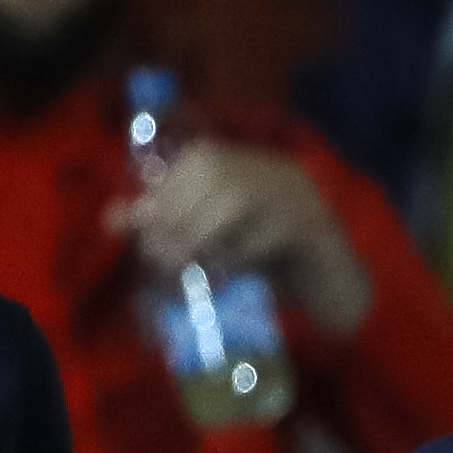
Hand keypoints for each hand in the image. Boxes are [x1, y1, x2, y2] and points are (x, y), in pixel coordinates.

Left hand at [113, 140, 371, 333]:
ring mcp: (301, 196)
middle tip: (154, 253)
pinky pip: (269, 233)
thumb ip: (176, 225)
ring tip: (178, 264)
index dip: (162, 188)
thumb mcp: (219, 242)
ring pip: (236, 198)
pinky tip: (226, 272)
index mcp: (255, 165)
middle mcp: (278, 170)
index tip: (131, 222)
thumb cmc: (275, 267)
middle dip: (174, 211)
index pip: (201, 159)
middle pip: (215, 172)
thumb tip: (114, 216)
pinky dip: (240, 253)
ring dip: (199, 232)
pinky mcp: (317, 230)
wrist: (339, 293)